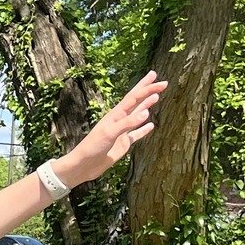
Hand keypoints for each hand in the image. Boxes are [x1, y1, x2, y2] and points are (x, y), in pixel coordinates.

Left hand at [59, 70, 166, 184]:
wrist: (84, 165)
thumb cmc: (93, 147)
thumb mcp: (110, 133)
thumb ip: (128, 123)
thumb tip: (146, 112)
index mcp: (115, 114)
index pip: (134, 97)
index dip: (147, 88)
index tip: (159, 80)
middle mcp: (119, 120)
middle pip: (136, 102)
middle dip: (148, 91)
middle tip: (161, 81)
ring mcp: (122, 132)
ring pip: (138, 115)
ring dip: (147, 106)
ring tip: (156, 97)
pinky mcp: (123, 143)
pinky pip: (136, 134)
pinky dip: (144, 129)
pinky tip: (151, 125)